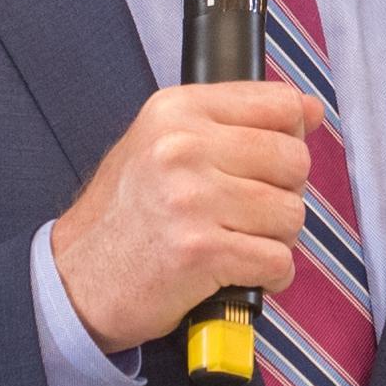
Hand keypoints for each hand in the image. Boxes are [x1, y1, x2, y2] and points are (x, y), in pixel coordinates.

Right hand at [49, 79, 324, 351]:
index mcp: (177, 110)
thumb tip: (309, 109)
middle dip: (283, 194)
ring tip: (236, 242)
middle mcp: (183, 147)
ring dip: (274, 239)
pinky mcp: (201, 251)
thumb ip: (237, 122)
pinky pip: (278, 261)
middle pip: (294, 161)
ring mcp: (192, 199)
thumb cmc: (125, 216)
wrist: (75, 281)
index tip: (265, 165)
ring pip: (292, 214)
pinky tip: (237, 272)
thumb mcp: (165, 144)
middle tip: (245, 213)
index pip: (281, 104)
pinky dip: (269, 275)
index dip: (288, 139)